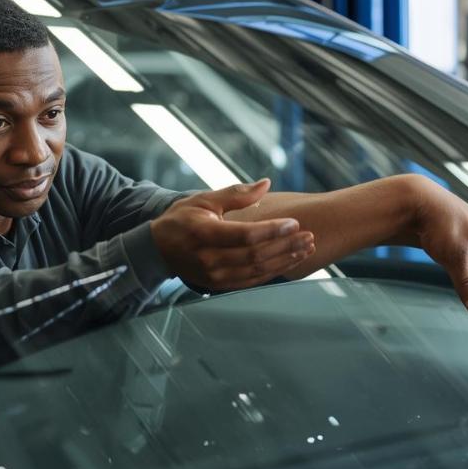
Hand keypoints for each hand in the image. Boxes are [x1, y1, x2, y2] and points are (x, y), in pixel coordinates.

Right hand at [152, 179, 315, 289]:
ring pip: (257, 270)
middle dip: (286, 246)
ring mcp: (214, 275)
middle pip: (256, 255)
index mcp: (204, 233)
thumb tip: (266, 184)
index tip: (294, 222)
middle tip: (308, 236)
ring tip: (306, 248)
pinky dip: (274, 271)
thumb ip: (236, 194)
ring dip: (285, 260)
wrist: (159, 250)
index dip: (272, 230)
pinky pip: (253, 280)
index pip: (245, 235)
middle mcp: (209, 258)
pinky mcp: (220, 285)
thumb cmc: (182, 219)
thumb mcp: (204, 200)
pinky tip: (290, 261)